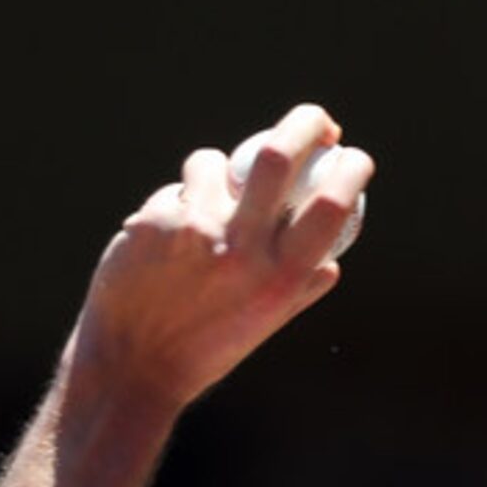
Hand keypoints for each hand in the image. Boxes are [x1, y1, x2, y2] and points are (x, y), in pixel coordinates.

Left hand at [65, 103, 373, 412]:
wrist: (133, 366)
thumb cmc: (206, 348)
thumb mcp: (265, 324)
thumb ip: (300, 290)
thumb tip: (333, 260)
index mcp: (283, 277)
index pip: (332, 205)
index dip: (350, 169)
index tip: (353, 155)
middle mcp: (243, 249)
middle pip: (278, 156)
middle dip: (306, 123)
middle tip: (317, 121)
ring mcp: (195, 231)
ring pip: (212, 163)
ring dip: (212, 173)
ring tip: (203, 208)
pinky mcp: (154, 222)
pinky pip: (173, 193)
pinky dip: (174, 209)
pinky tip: (162, 246)